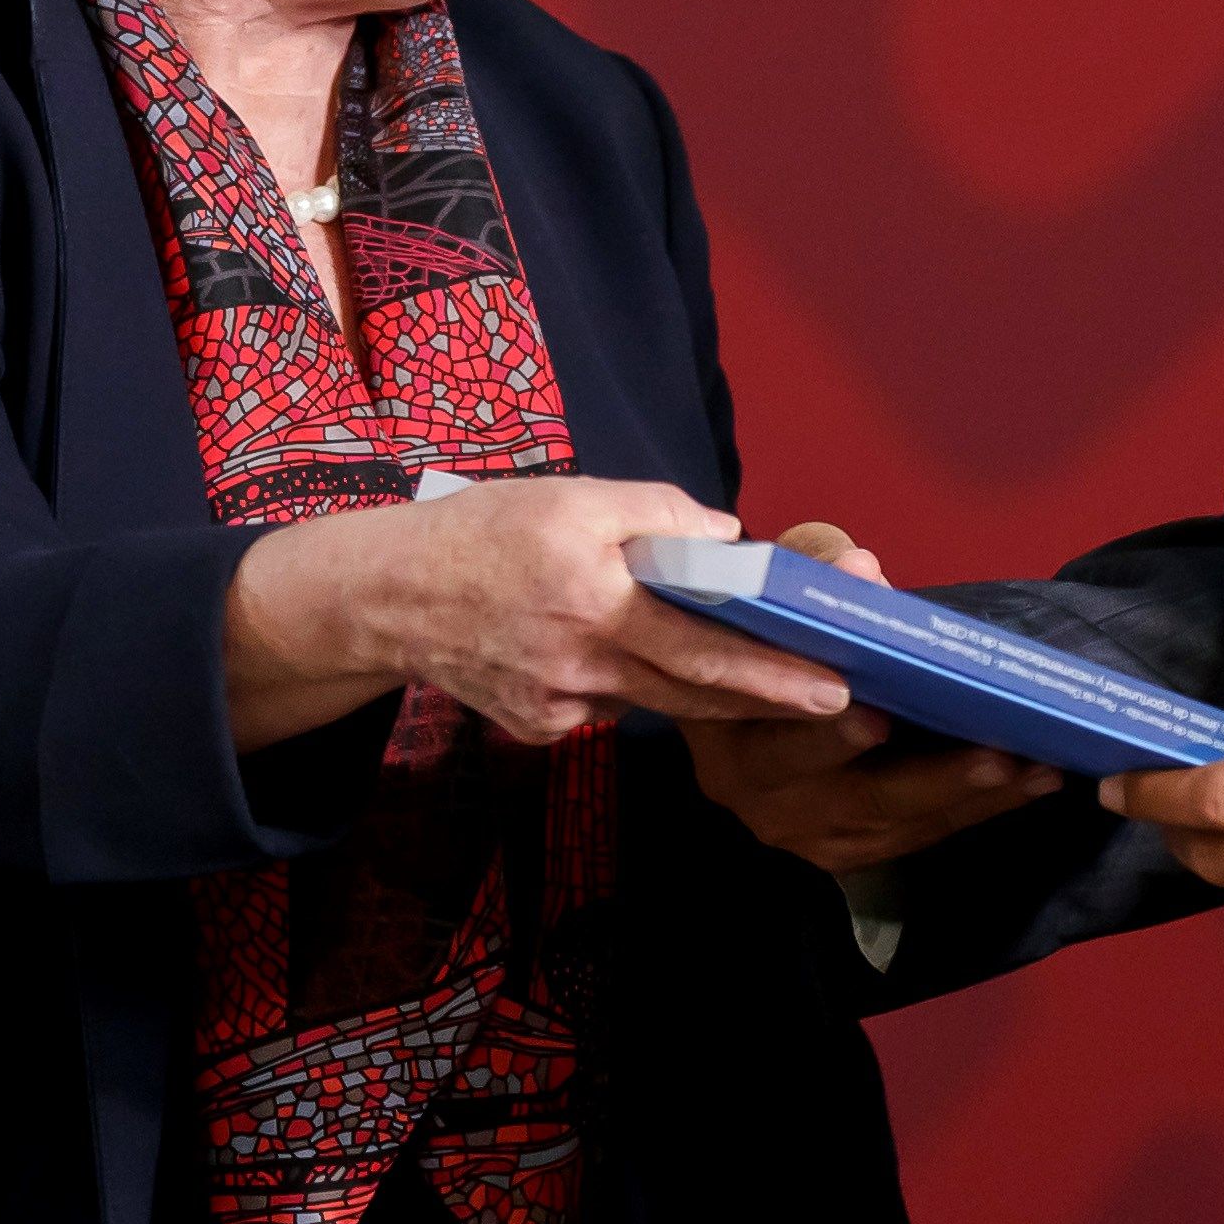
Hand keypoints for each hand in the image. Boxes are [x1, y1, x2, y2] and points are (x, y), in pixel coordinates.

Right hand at [223, 476, 852, 745]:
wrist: (384, 595)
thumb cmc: (482, 532)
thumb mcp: (572, 495)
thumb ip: (658, 514)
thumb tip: (728, 542)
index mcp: (597, 603)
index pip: (706, 650)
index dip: (775, 675)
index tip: (836, 688)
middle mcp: (583, 667)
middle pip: (695, 695)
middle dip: (771, 701)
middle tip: (839, 705)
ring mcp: (558, 707)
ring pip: (651, 700)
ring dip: (702, 690)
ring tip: (757, 674)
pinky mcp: (537, 727)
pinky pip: (603, 705)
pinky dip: (624, 681)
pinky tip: (607, 650)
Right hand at [679, 527, 1065, 870]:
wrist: (741, 700)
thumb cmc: (761, 640)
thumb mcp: (764, 597)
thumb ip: (807, 574)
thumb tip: (861, 569)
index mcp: (726, 736)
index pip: (772, 737)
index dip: (823, 731)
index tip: (877, 712)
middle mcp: (760, 797)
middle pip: (849, 793)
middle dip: (927, 774)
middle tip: (992, 751)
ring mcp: (805, 832)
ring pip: (895, 819)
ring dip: (970, 794)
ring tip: (1033, 764)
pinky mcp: (847, 848)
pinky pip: (917, 835)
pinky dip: (976, 809)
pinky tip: (1031, 781)